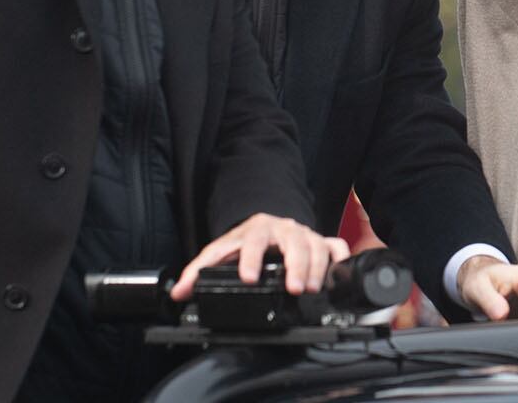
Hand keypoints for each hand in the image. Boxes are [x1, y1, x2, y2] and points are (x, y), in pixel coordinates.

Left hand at [169, 214, 350, 300]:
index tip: (248, 278)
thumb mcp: (220, 252)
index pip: (252, 241)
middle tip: (294, 288)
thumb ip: (198, 272)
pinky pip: (335, 245)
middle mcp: (283, 230)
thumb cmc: (243, 242)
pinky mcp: (320, 241)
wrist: (265, 225)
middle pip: (292, 242)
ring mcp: (304, 234)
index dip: (250, 259)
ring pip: (315, 245)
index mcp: (255, 230)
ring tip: (311, 289)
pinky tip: (336, 271)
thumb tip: (179, 293)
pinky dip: (338, 257)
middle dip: (294, 266)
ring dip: (315, 268)